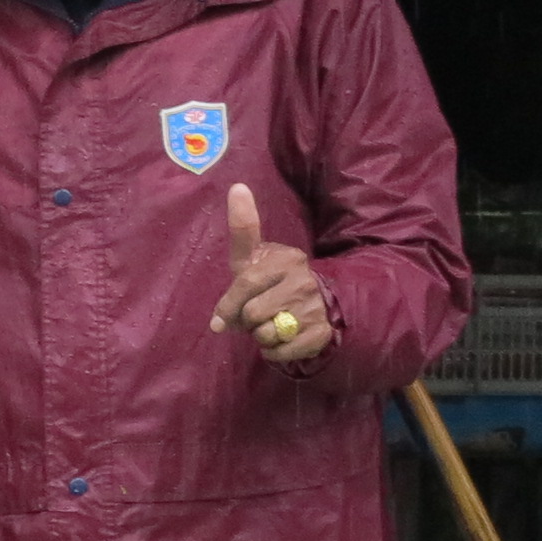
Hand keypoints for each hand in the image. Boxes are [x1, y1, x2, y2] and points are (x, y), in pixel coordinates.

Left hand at [211, 183, 329, 366]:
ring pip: (266, 333)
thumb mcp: (255, 257)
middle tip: (255, 317)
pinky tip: (280, 341)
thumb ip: (244, 228)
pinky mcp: (322, 334)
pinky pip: (281, 352)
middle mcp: (305, 281)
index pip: (246, 283)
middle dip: (246, 321)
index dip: (228, 306)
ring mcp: (317, 308)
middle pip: (253, 312)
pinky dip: (273, 353)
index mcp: (287, 259)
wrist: (321, 307)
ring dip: (260, 337)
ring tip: (270, 326)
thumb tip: (237, 186)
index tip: (219, 322)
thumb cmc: (272, 281)